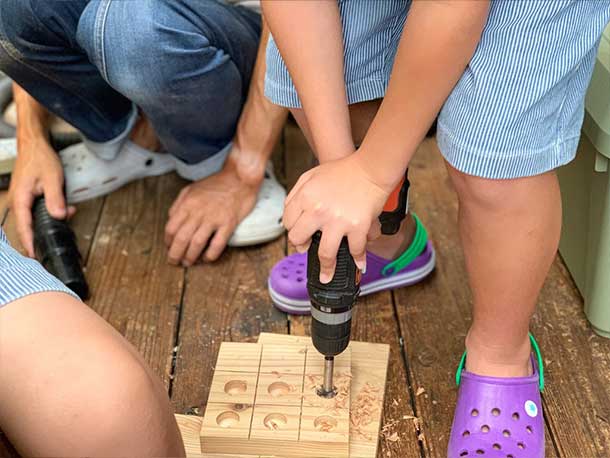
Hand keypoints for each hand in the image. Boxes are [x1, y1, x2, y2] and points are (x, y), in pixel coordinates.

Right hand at [9, 139, 74, 256]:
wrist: (34, 145)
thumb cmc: (40, 159)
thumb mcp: (52, 178)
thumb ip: (55, 198)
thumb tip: (59, 216)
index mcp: (20, 200)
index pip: (24, 228)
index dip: (30, 244)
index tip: (35, 256)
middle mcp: (18, 203)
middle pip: (28, 227)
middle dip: (43, 235)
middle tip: (55, 245)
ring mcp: (21, 201)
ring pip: (34, 220)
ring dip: (50, 222)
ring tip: (67, 213)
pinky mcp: (27, 198)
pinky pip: (36, 212)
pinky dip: (50, 214)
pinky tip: (64, 209)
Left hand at [164, 155, 260, 265]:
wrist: (239, 177)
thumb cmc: (216, 183)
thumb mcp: (191, 188)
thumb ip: (179, 204)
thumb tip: (171, 220)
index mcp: (187, 204)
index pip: (171, 228)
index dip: (168, 242)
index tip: (169, 248)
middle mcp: (198, 212)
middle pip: (181, 239)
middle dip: (175, 254)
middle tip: (174, 262)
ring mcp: (214, 218)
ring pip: (197, 243)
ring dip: (190, 257)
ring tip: (188, 263)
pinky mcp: (229, 223)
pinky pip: (218, 243)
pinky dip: (211, 254)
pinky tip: (207, 259)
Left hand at [283, 153, 388, 282]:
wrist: (370, 169)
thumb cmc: (343, 170)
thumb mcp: (311, 175)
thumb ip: (297, 194)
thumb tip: (290, 215)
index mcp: (305, 197)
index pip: (288, 222)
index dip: (292, 230)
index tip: (298, 235)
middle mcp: (318, 211)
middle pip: (299, 239)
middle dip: (301, 247)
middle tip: (307, 250)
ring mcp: (338, 221)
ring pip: (325, 253)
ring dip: (326, 269)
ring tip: (327, 276)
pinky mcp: (357, 226)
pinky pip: (355, 249)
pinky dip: (358, 260)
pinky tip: (359, 265)